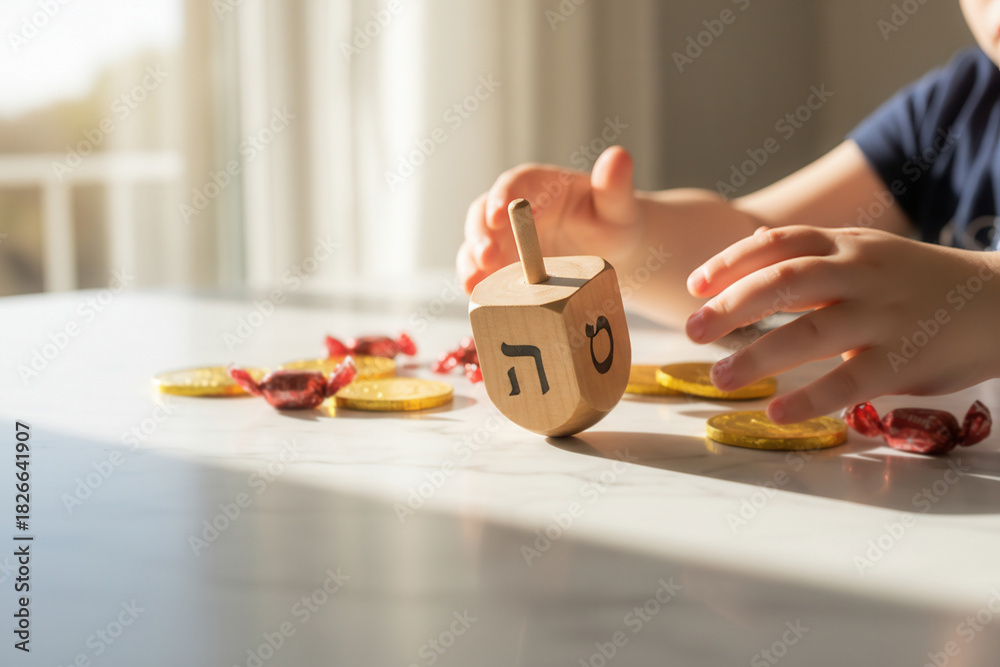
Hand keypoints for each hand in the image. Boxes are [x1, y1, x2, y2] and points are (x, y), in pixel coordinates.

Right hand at [457, 146, 641, 292]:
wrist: (611, 252)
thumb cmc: (613, 223)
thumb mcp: (618, 207)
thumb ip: (615, 185)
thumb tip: (618, 155)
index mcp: (540, 185)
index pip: (515, 183)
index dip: (503, 197)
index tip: (500, 215)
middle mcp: (514, 208)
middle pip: (485, 214)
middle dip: (481, 234)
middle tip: (486, 256)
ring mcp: (505, 236)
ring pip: (477, 243)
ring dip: (471, 262)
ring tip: (473, 282)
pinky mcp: (502, 262)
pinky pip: (483, 270)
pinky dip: (477, 281)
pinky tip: (477, 294)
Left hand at [684, 226, 999, 422]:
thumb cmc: (916, 282)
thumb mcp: (865, 254)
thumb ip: (812, 259)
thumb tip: (749, 255)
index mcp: (847, 245)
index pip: (779, 242)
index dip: (731, 261)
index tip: (694, 286)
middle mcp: (861, 274)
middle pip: (785, 280)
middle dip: (732, 306)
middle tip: (692, 331)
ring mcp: (883, 315)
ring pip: (811, 332)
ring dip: (758, 356)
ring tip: (720, 378)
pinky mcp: (903, 359)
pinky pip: (850, 380)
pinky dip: (810, 398)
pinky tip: (778, 414)